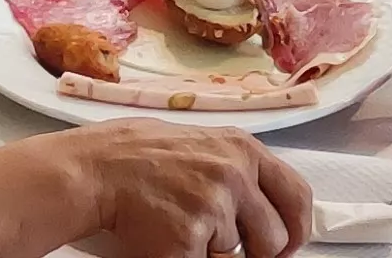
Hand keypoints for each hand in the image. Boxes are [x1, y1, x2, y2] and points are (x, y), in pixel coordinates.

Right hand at [31, 121, 313, 257]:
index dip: (297, 228)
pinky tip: (164, 237)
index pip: (297, 195)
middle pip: (275, 236)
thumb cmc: (137, 155)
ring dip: (214, 252)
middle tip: (226, 249)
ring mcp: (214, 206)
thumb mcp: (200, 143)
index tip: (287, 244)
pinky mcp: (190, 237)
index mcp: (242, 149)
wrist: (94, 170)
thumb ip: (237, 169)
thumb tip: (265, 207)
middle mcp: (235, 175)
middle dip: (257, 252)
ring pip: (237, 255)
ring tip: (180, 227)